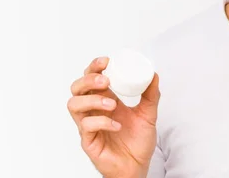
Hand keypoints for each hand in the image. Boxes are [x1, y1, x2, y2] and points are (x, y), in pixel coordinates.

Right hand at [67, 56, 160, 177]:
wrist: (137, 166)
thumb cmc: (138, 141)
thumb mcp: (149, 113)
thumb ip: (151, 94)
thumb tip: (154, 74)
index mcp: (105, 99)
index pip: (91, 77)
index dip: (94, 67)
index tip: (107, 61)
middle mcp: (94, 110)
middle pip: (76, 88)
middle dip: (88, 79)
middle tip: (106, 80)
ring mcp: (88, 125)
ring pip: (74, 105)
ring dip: (92, 99)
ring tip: (112, 104)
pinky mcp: (88, 140)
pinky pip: (86, 126)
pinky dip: (102, 122)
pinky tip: (117, 125)